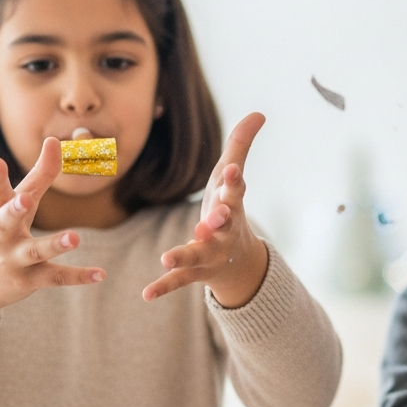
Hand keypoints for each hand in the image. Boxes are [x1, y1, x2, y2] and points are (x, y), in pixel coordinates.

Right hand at [0, 138, 104, 326]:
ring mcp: (15, 259)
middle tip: (23, 201)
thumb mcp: (12, 205)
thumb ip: (37, 175)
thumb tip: (53, 140)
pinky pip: (56, 277)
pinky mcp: (30, 280)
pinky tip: (101, 274)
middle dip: (14, 211)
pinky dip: (79, 276)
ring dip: (54, 244)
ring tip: (74, 238)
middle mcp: (2, 236)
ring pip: (35, 251)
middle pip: (6, 222)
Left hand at [143, 113, 269, 306]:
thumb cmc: (228, 209)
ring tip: (166, 256)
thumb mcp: (231, 179)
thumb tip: (259, 113)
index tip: (232, 170)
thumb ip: (241, 146)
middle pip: (223, 225)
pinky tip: (146, 294)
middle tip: (215, 217)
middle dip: (220, 220)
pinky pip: (178, 280)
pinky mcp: (193, 272)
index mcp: (231, 205)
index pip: (235, 192)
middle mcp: (224, 231)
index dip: (234, 182)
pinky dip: (163, 286)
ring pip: (198, 254)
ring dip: (184, 254)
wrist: (238, 262)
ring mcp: (209, 253)